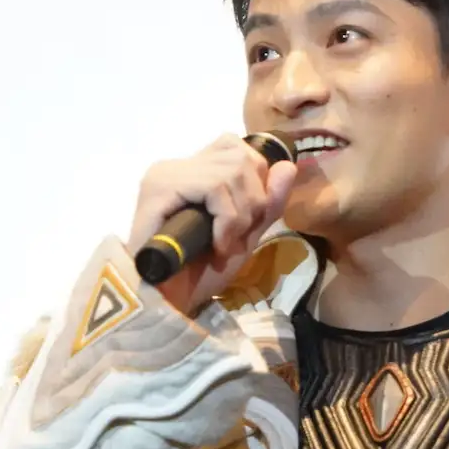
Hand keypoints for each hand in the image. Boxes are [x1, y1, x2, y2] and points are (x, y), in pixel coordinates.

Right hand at [127, 134, 296, 315]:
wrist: (168, 301)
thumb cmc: (201, 271)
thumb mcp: (247, 234)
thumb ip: (268, 202)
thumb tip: (288, 166)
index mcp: (194, 170)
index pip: (236, 147)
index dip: (255, 181)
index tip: (246, 220)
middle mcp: (178, 165)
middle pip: (241, 157)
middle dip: (253, 200)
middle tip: (236, 235)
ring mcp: (166, 174)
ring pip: (231, 170)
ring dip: (239, 215)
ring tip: (224, 243)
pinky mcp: (160, 187)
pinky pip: (213, 187)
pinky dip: (226, 219)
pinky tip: (217, 244)